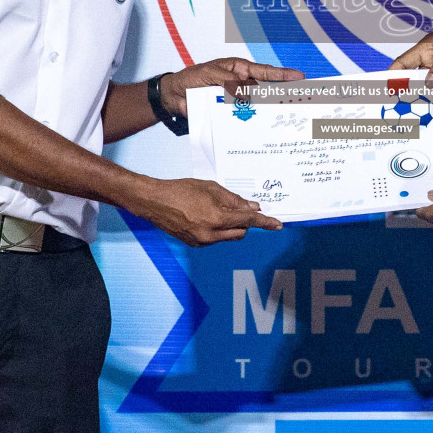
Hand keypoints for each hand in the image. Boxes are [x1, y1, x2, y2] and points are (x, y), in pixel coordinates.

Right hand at [135, 177, 283, 245]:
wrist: (155, 201)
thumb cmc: (181, 190)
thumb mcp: (211, 188)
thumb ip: (234, 199)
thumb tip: (251, 207)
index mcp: (217, 218)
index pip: (248, 222)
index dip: (265, 223)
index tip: (277, 225)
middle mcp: (211, 234)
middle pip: (241, 233)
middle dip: (244, 223)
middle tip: (240, 208)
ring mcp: (202, 241)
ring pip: (228, 237)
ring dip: (231, 226)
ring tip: (215, 209)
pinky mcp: (195, 244)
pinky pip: (215, 239)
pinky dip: (218, 229)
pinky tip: (205, 216)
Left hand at [160, 57, 303, 116]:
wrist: (172, 96)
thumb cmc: (191, 78)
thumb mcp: (209, 74)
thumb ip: (227, 81)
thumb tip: (245, 94)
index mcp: (239, 70)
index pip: (264, 71)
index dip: (282, 75)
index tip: (299, 76)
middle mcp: (241, 85)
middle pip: (265, 90)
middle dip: (282, 94)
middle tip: (301, 100)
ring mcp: (236, 100)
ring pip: (256, 106)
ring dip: (268, 112)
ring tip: (286, 118)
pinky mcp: (228, 115)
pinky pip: (243, 119)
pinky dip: (251, 123)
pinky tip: (261, 130)